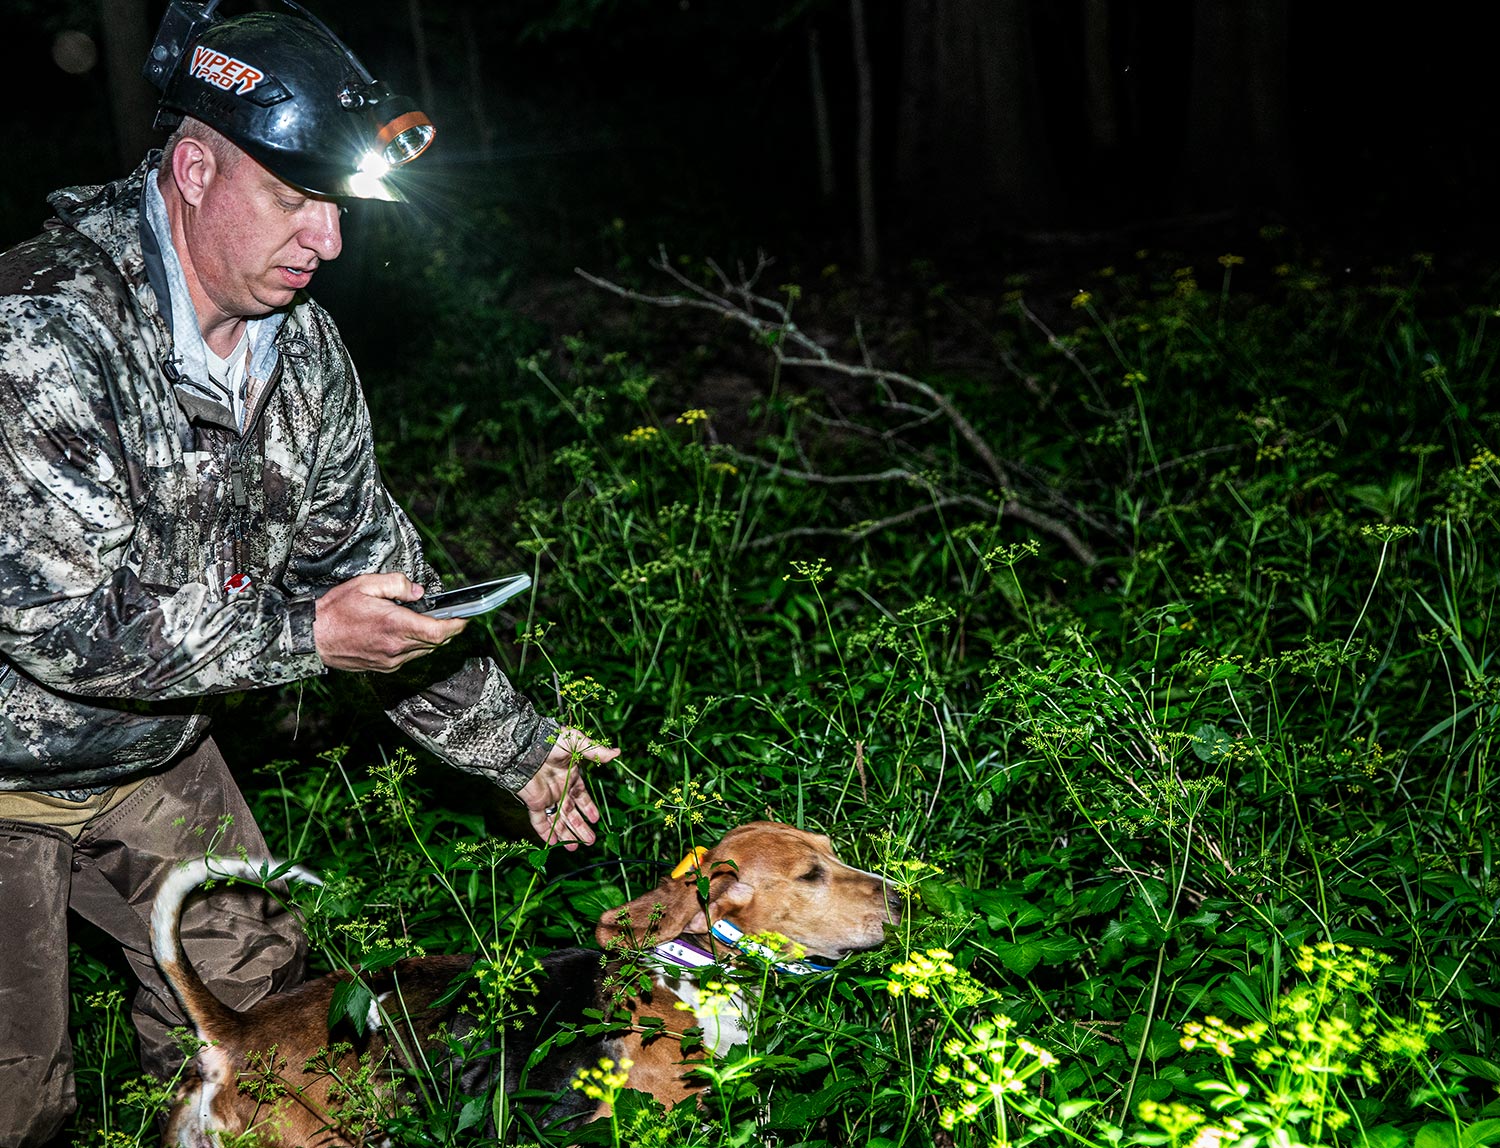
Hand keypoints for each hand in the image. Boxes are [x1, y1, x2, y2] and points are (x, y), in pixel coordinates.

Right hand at [313, 572, 465, 671]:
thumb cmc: (336, 610)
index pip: (438, 631)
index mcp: (394, 625)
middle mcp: (396, 647)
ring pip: (424, 651)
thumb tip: (419, 592)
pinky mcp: (383, 667)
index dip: (457, 625)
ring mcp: (390, 661)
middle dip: (448, 629)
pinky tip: (410, 633)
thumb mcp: (365, 584)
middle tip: (454, 616)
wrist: (312, 638)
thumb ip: (397, 584)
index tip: (466, 617)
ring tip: (432, 622)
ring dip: (432, 638)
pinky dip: (416, 646)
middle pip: (435, 642)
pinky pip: (409, 657)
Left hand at [515, 727, 617, 850]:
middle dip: (580, 827)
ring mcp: (546, 797)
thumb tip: (617, 752)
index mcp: (570, 776)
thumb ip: (596, 752)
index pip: (581, 796)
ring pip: (558, 820)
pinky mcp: (534, 803)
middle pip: (571, 813)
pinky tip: (554, 844)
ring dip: (567, 834)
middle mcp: (559, 789)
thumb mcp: (578, 744)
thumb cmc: (551, 741)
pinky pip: (540, 822)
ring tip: (576, 848)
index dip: (588, 808)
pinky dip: (546, 833)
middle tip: (590, 841)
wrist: (526, 747)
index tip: (596, 819)